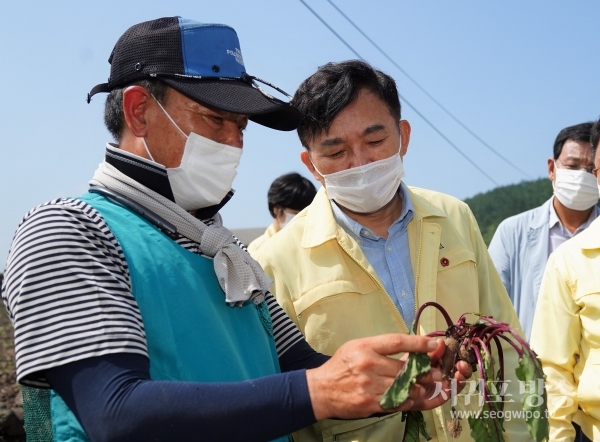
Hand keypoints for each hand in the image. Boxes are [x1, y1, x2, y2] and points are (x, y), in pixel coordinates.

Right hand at [306, 334, 441, 419]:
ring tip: (425, 386)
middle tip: (436, 372)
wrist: (322, 389)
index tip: (433, 344)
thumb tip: (410, 348)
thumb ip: (381, 347)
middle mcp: (368, 365)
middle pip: (405, 368)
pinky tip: (412, 397)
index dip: (418, 343)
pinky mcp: (370, 403)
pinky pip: (397, 402)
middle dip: (424, 371)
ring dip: (418, 388)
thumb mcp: (357, 346)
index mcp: (365, 347)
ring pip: (404, 387)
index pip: (397, 342)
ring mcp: (369, 386)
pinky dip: (408, 400)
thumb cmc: (342, 365)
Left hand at [401, 339, 472, 410]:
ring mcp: (441, 384)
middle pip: (457, 368)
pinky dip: (456, 386)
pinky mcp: (439, 397)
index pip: (451, 355)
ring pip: (457, 379)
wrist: (392, 387)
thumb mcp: (416, 357)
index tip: (459, 350)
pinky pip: (451, 392)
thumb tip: (441, 342)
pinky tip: (457, 380)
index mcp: (436, 360)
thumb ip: (429, 353)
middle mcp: (441, 371)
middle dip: (462, 365)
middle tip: (462, 364)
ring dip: (461, 375)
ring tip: (460, 370)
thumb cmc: (403, 368)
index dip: (457, 352)